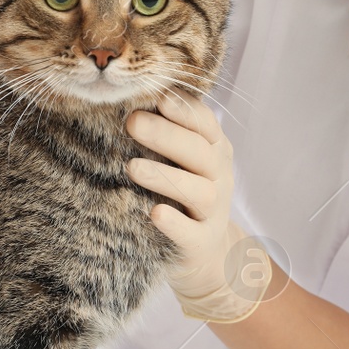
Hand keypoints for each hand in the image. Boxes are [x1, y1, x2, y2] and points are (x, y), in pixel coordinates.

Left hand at [125, 93, 270, 322]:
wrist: (203, 251)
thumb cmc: (182, 192)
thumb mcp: (183, 159)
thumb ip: (168, 132)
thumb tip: (129, 98)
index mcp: (215, 150)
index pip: (205, 124)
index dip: (184, 110)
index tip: (158, 97)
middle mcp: (219, 177)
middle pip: (200, 152)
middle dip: (166, 135)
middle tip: (132, 122)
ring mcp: (213, 211)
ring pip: (198, 191)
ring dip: (166, 178)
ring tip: (132, 168)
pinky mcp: (201, 243)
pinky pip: (191, 233)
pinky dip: (175, 224)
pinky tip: (155, 213)